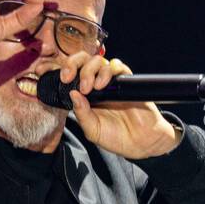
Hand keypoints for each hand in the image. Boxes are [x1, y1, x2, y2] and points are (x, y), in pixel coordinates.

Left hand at [62, 53, 182, 159]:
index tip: (64, 79)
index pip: (73, 74)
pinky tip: (104, 84)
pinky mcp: (126, 81)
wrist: (140, 142)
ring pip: (99, 61)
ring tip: (92, 87)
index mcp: (86, 96)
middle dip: (74, 64)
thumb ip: (81, 113)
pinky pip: (117, 66)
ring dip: (91, 70)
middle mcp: (97, 86)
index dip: (67, 71)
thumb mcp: (92, 130)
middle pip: (83, 62)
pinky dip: (109, 70)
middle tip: (71, 79)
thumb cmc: (116, 137)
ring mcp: (112, 83)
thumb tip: (72, 94)